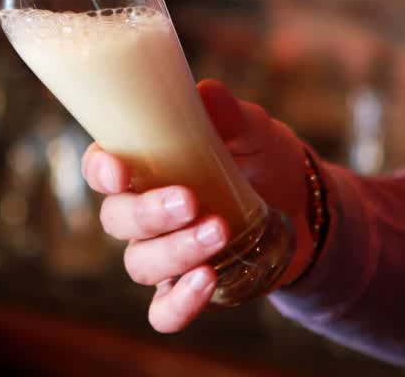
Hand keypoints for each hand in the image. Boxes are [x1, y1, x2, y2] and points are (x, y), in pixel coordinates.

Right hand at [81, 79, 314, 332]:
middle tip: (191, 202)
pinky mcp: (188, 290)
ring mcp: (163, 255)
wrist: (304, 209)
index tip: (118, 170)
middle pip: (116, 221)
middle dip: (149, 214)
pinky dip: (179, 303)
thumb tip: (206, 93)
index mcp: (145, 167)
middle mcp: (143, 214)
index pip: (101, 170)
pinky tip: (207, 281)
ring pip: (141, 264)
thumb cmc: (264, 158)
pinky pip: (164, 312)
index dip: (100, 171)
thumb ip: (230, 115)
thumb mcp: (254, 131)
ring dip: (176, 250)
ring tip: (220, 232)